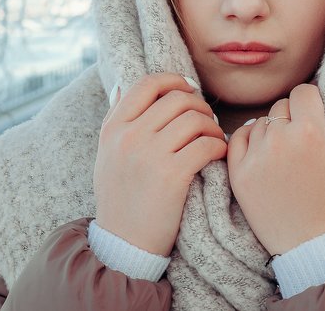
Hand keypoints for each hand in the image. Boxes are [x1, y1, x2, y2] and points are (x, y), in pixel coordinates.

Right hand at [93, 73, 226, 255]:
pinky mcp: (172, 175)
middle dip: (199, 106)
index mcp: (113, 128)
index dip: (174, 80)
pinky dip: (218, 147)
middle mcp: (129, 136)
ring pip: (195, 119)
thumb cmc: (119, 198)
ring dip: (212, 127)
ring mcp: (149, 155)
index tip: (189, 90)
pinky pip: (206, 145)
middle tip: (207, 121)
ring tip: (213, 140)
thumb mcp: (106, 155)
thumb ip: (114, 120)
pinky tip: (217, 155)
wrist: (123, 243)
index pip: (147, 83)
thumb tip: (120, 85)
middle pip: (177, 99)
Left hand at [226, 70, 324, 255]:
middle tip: (306, 145)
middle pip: (282, 106)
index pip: (304, 91)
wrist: (314, 248)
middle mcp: (279, 140)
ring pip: (262, 122)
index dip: (314, 104)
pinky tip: (267, 157)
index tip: (318, 121)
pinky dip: (251, 141)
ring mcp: (255, 158)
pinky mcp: (238, 174)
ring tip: (289, 157)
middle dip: (295, 118)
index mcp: (311, 132)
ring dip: (274, 131)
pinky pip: (239, 138)